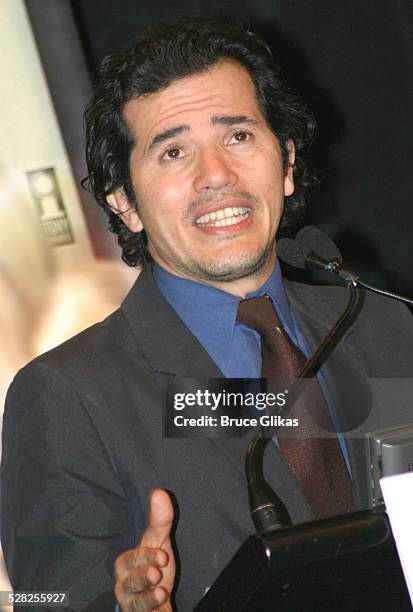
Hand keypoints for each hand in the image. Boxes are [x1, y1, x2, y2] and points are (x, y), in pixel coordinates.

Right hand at [114, 489, 174, 610]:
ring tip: (161, 591)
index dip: (146, 557)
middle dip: (142, 577)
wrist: (155, 598)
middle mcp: (125, 584)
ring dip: (147, 598)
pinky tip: (161, 605)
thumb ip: (160, 520)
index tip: (163, 555)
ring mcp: (132, 603)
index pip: (132, 559)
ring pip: (134, 603)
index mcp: (127, 563)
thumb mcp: (159, 541)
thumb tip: (159, 492)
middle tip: (156, 574)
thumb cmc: (154, 564)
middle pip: (129, 582)